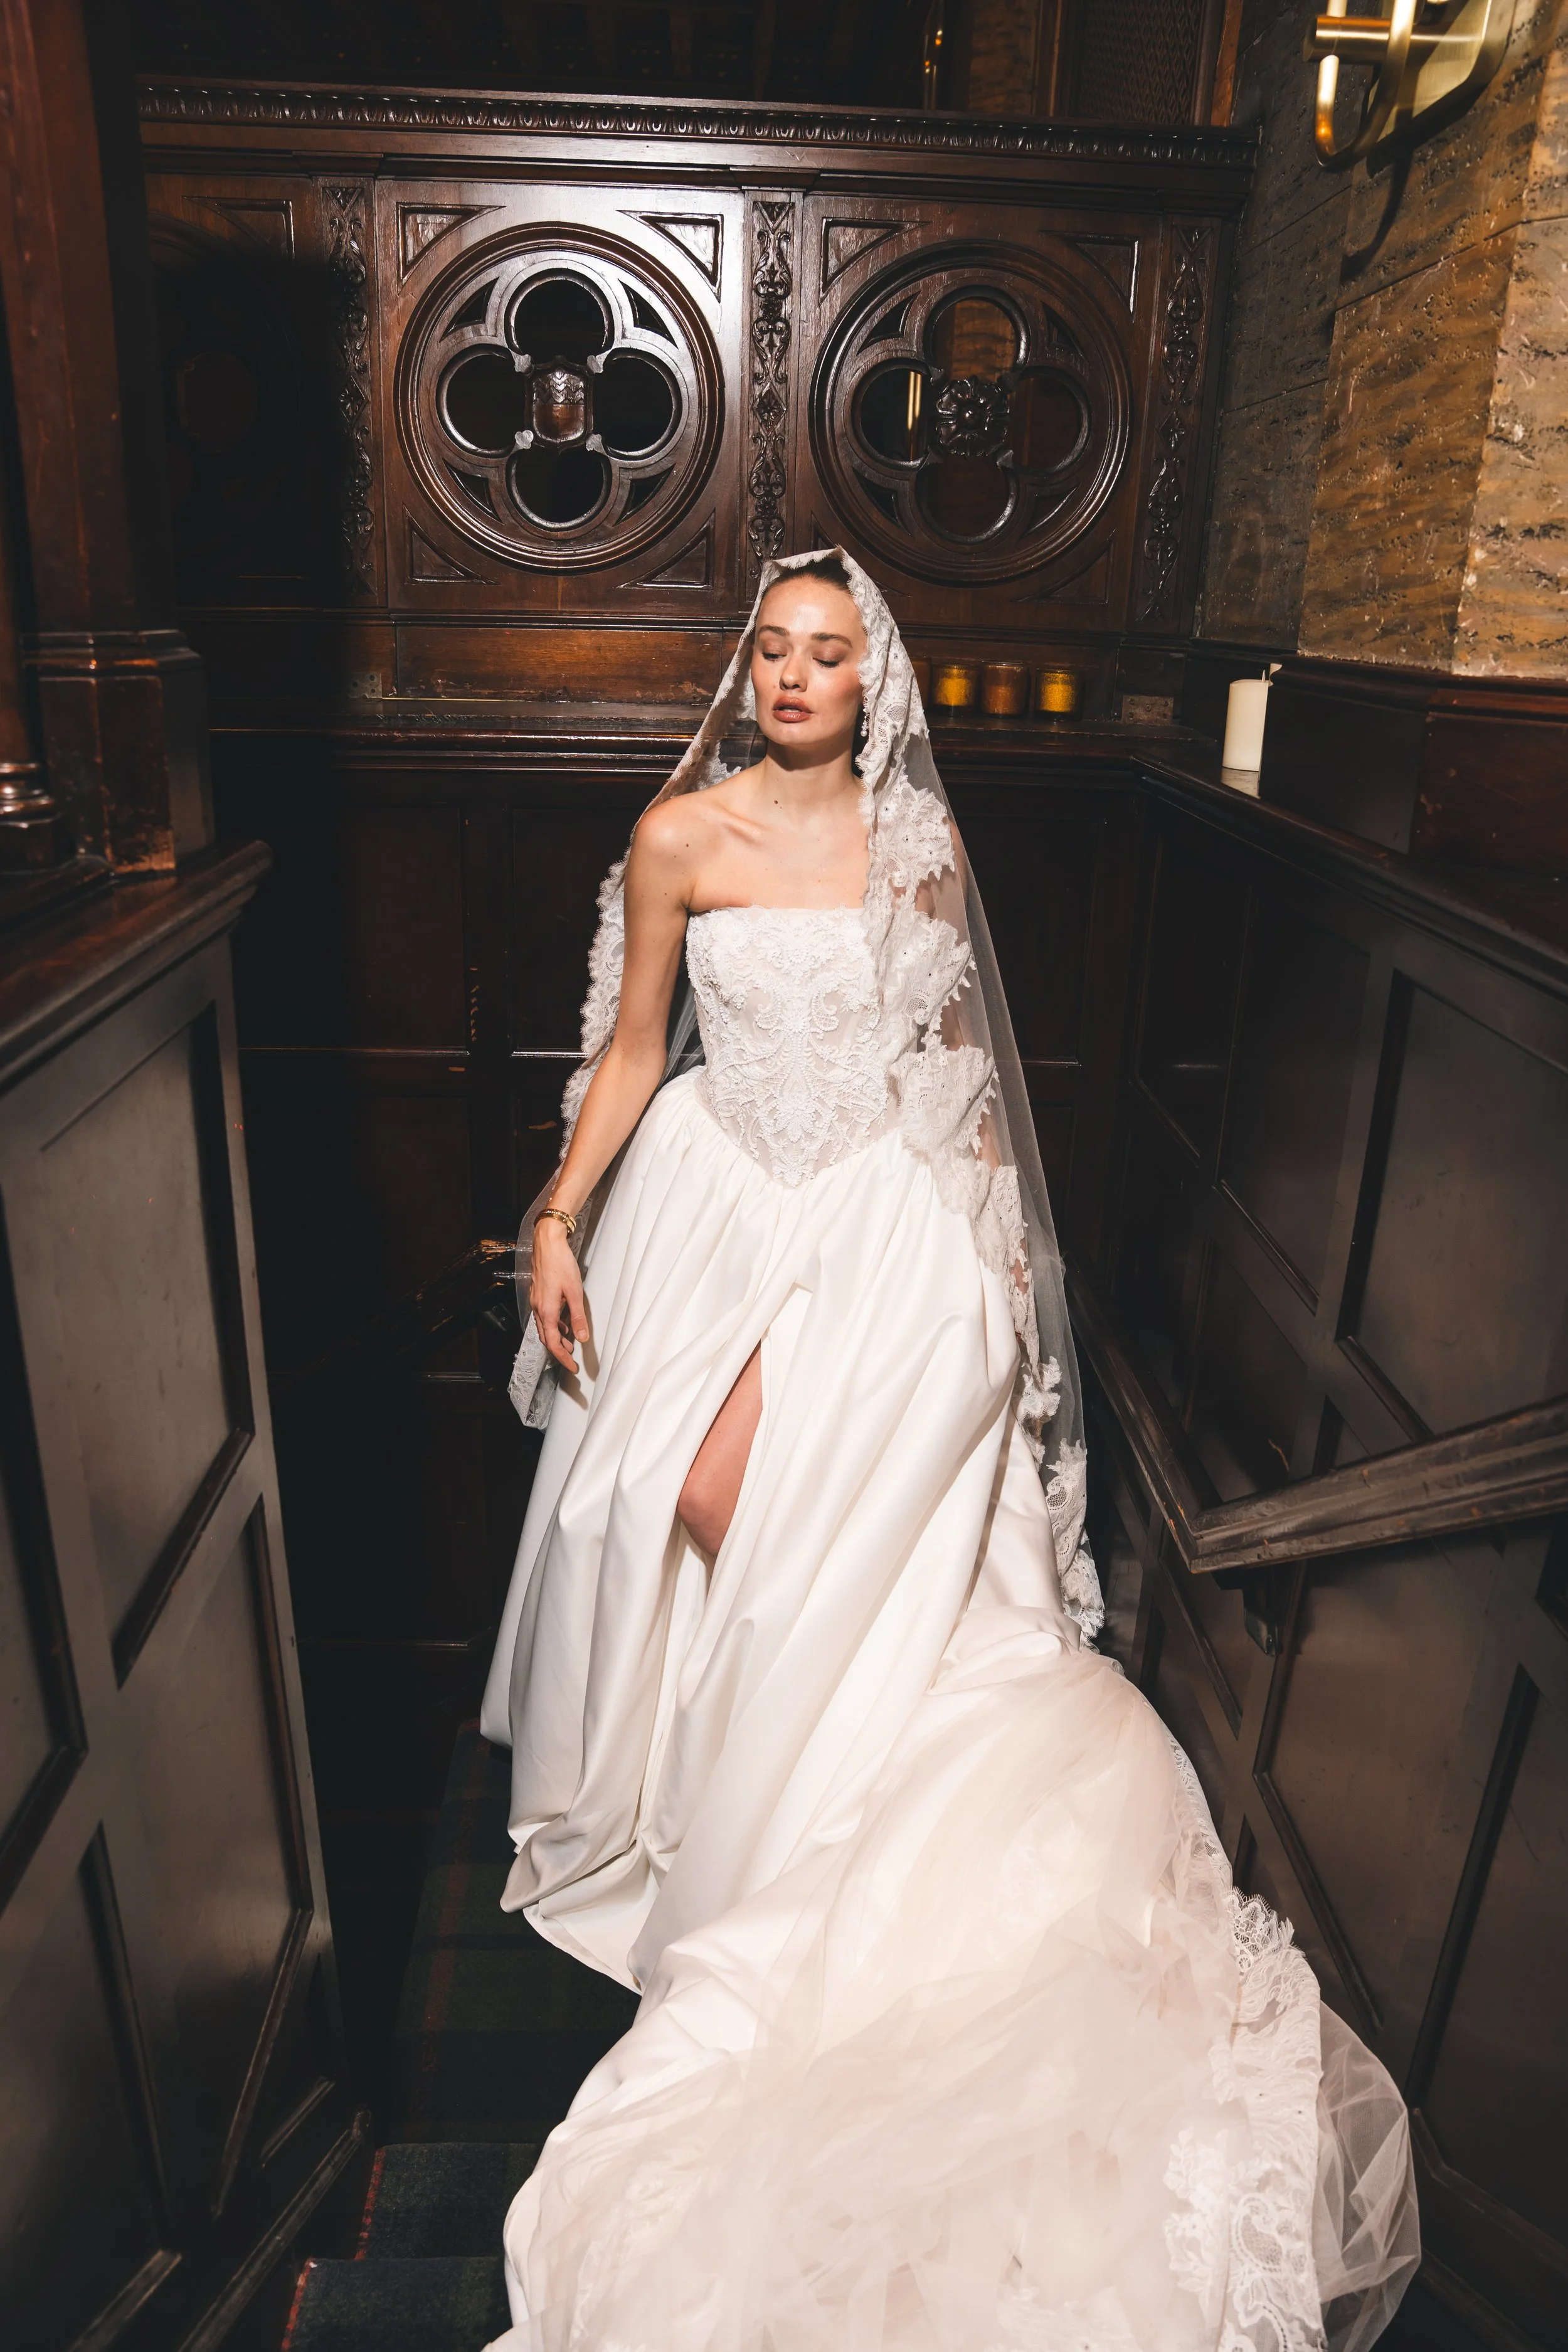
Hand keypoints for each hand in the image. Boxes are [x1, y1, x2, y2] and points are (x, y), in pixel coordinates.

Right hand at [531, 1214, 588, 1374]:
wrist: (547, 1244)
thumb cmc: (561, 1265)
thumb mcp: (575, 1293)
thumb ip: (578, 1317)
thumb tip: (581, 1338)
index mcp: (547, 1311)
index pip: (553, 1344)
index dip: (563, 1358)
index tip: (572, 1368)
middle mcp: (538, 1309)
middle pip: (546, 1338)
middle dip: (559, 1351)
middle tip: (572, 1359)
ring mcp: (536, 1301)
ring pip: (545, 1327)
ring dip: (557, 1337)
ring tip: (570, 1344)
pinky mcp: (538, 1294)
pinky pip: (544, 1316)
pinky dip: (554, 1324)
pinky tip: (564, 1322)